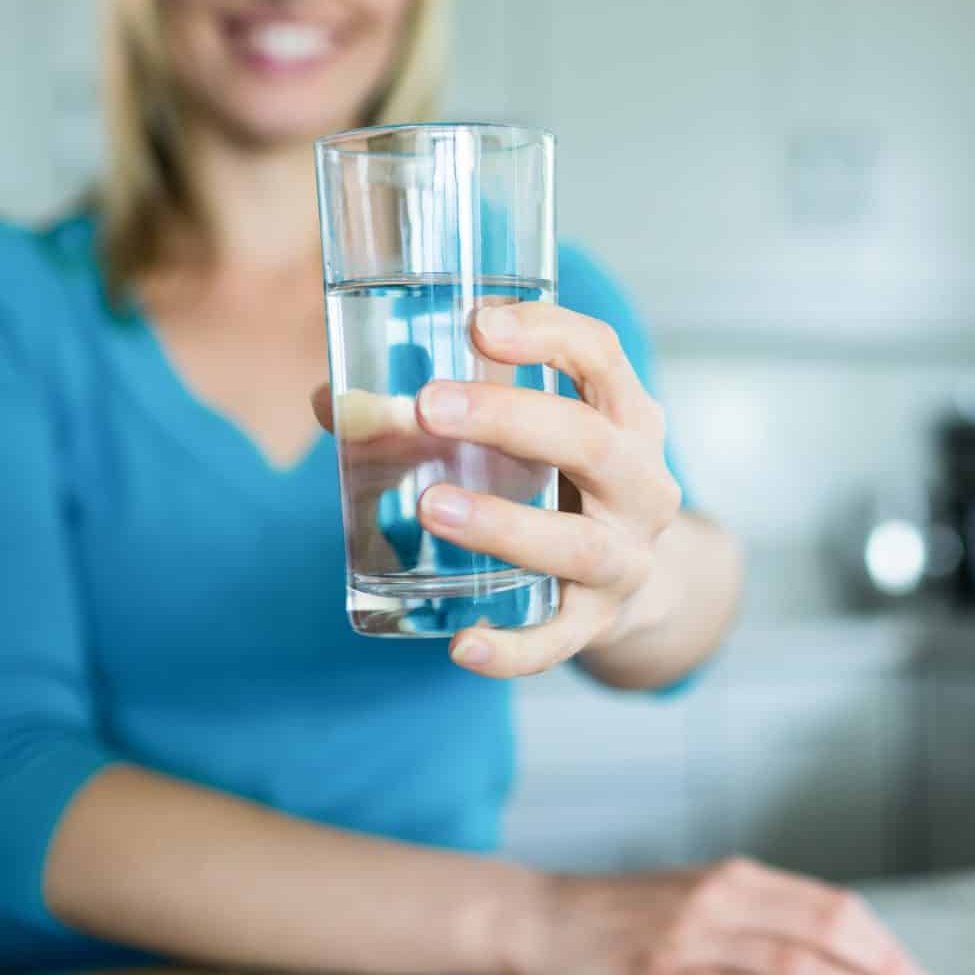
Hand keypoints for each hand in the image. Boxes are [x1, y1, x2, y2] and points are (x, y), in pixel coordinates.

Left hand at [313, 301, 682, 676]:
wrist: (630, 576)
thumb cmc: (559, 479)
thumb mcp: (526, 436)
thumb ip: (432, 415)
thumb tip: (334, 404)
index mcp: (626, 415)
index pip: (602, 356)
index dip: (547, 333)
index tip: (478, 324)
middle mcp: (641, 483)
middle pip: (591, 441)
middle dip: (509, 420)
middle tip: (428, 406)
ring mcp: (626, 557)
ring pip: (577, 544)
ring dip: (504, 525)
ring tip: (432, 506)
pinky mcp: (599, 621)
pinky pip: (560, 640)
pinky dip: (514, 650)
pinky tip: (463, 646)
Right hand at [507, 858, 944, 974]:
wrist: (541, 915)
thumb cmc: (624, 917)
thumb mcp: (696, 899)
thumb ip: (758, 920)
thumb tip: (837, 959)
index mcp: (737, 875)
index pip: (833, 909)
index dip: (885, 947)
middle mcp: (721, 899)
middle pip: (826, 936)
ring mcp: (690, 940)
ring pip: (793, 972)